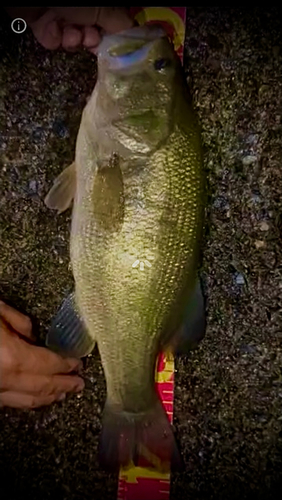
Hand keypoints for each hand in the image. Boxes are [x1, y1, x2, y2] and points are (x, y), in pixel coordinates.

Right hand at [0, 300, 83, 408]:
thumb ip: (18, 321)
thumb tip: (33, 334)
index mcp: (13, 357)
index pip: (49, 365)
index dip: (66, 366)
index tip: (79, 365)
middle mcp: (6, 380)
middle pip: (43, 387)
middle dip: (64, 386)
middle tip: (79, 385)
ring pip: (26, 400)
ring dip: (47, 398)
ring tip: (61, 395)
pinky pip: (11, 402)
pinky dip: (27, 400)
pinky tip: (33, 397)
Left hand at [5, 7, 133, 52]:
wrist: (35, 1)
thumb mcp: (105, 9)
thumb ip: (123, 25)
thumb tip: (144, 36)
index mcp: (102, 5)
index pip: (117, 24)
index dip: (120, 36)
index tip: (123, 48)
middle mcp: (87, 11)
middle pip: (102, 35)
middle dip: (98, 40)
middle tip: (94, 38)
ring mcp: (70, 21)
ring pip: (84, 42)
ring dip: (81, 39)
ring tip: (75, 31)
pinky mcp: (54, 33)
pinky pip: (66, 45)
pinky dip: (64, 40)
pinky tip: (60, 32)